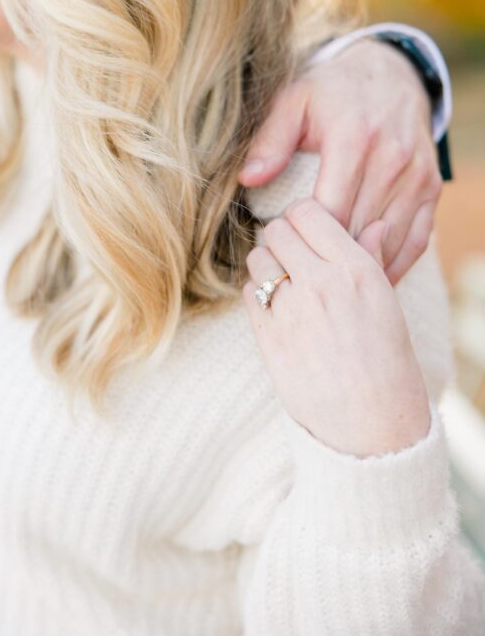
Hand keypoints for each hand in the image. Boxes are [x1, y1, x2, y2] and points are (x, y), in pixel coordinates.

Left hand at [238, 39, 442, 284]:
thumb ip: (270, 141)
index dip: (304, 238)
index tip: (282, 251)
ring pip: (388, 239)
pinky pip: (417, 238)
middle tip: (299, 278)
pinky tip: (368, 278)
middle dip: (328, 258)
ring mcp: (416, 175)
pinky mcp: (432, 187)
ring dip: (361, 267)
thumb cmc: (331, 91)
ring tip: (329, 287)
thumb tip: (248, 179)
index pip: (329, 209)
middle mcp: (391, 157)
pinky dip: (395, 263)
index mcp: (354, 138)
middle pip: (358, 229)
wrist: (391, 72)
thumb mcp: (293, 102)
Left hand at [243, 198, 430, 457]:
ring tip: (286, 283)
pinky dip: (258, 294)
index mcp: (355, 269)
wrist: (369, 423)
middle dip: (283, 238)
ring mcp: (290, 309)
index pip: (308, 212)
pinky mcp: (267, 334)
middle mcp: (320, 283)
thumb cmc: (386, 361)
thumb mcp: (387, 303)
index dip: (304, 218)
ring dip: (268, 264)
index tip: (309, 231)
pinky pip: (248, 292)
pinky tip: (277, 308)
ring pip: (257, 258)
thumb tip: (374, 225)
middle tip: (295, 256)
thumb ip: (371, 258)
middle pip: (277, 230)